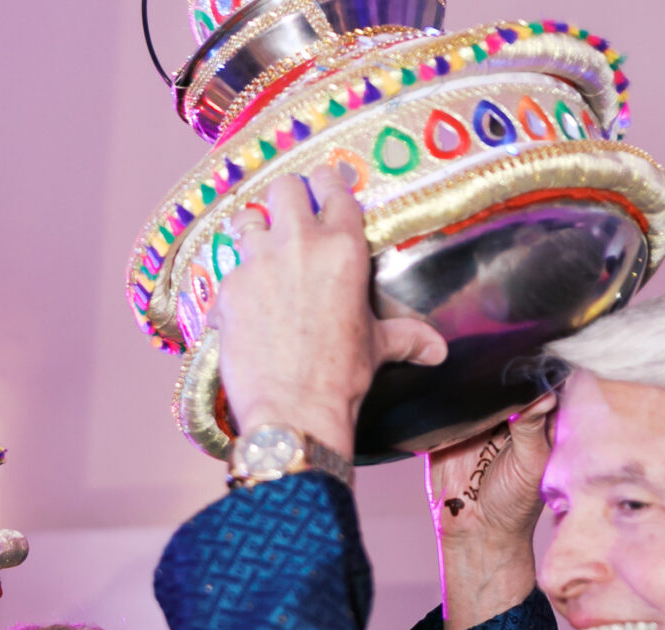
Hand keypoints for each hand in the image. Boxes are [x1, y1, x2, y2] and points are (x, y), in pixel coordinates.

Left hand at [213, 166, 446, 453]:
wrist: (293, 409)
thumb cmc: (341, 376)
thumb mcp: (378, 347)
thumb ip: (406, 337)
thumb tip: (436, 349)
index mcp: (343, 247)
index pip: (332, 188)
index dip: (326, 183)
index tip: (321, 186)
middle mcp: (299, 243)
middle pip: (284, 188)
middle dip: (286, 197)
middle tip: (288, 213)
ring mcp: (258, 263)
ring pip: (247, 219)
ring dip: (254, 228)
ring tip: (258, 245)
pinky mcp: (228, 289)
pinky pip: (228, 271)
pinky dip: (235, 282)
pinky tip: (242, 301)